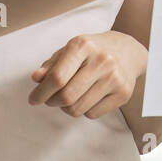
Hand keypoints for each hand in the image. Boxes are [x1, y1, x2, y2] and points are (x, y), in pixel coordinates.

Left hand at [28, 31, 146, 117]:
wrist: (128, 51)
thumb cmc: (93, 51)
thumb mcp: (70, 50)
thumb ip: (51, 65)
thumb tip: (36, 79)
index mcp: (84, 45)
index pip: (57, 77)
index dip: (41, 92)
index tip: (34, 99)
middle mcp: (102, 60)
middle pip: (67, 96)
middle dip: (52, 102)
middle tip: (50, 99)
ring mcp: (115, 78)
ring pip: (78, 109)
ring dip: (66, 108)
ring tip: (70, 97)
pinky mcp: (123, 93)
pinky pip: (92, 114)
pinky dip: (84, 110)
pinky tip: (87, 97)